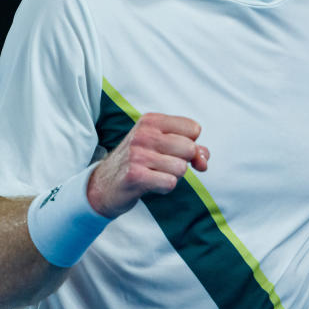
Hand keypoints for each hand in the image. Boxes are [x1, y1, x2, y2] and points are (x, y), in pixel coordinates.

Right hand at [86, 113, 209, 218]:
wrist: (104, 185)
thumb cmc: (138, 163)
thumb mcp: (162, 147)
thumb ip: (190, 149)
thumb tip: (204, 160)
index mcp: (151, 120)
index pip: (194, 128)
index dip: (193, 145)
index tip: (180, 153)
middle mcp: (144, 133)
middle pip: (190, 149)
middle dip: (184, 163)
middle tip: (165, 166)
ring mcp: (138, 154)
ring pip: (181, 168)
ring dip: (173, 176)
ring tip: (155, 174)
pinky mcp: (135, 175)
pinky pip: (170, 183)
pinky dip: (165, 187)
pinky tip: (151, 184)